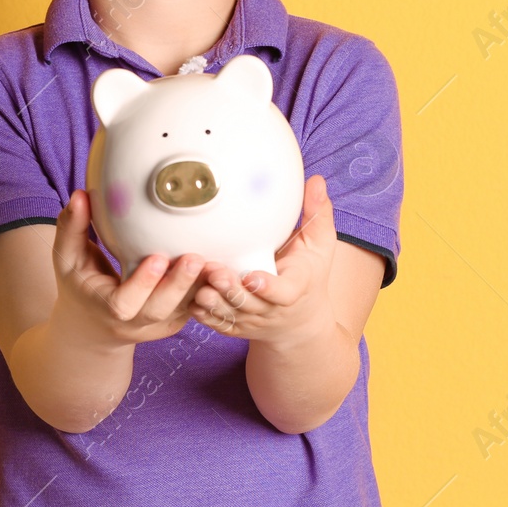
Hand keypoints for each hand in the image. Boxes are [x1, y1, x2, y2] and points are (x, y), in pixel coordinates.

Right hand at [49, 189, 209, 348]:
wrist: (94, 327)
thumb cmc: (80, 284)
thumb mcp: (68, 259)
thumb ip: (72, 227)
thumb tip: (80, 195)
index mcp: (105, 308)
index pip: (124, 303)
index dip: (142, 284)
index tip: (157, 257)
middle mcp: (133, 323)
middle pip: (159, 309)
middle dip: (178, 285)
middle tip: (196, 258)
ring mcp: (157, 326)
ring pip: (183, 311)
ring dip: (200, 288)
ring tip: (215, 261)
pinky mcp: (174, 321)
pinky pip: (193, 307)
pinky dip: (207, 289)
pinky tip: (219, 267)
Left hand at [190, 174, 339, 345]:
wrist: (299, 320)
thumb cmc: (308, 273)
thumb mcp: (320, 244)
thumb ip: (317, 213)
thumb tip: (316, 181)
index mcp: (295, 288)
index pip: (283, 293)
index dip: (267, 288)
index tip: (252, 276)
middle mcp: (271, 309)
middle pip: (248, 304)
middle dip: (231, 289)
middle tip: (214, 270)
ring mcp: (251, 320)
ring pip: (228, 315)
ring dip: (212, 301)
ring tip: (198, 283)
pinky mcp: (234, 325)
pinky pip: (215, 321)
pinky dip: (202, 311)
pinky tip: (188, 294)